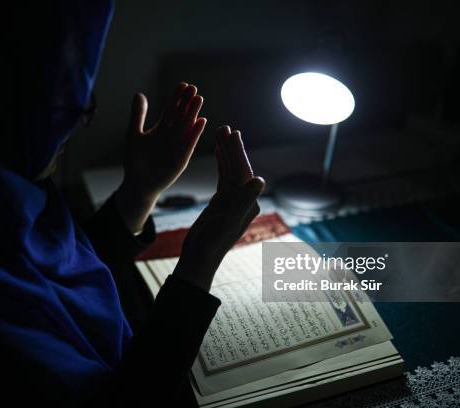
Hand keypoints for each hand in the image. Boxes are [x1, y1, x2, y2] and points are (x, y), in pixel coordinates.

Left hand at [116, 83, 206, 232]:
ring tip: (199, 98)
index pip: (171, 109)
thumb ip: (138, 115)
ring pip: (187, 126)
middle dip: (187, 102)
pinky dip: (195, 133)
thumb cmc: (135, 160)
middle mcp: (172, 135)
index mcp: (162, 128)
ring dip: (193, 113)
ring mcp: (178, 146)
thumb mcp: (134, 134)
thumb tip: (139, 94)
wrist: (139, 183)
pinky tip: (201, 121)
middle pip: (181, 115)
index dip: (177, 98)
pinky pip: (190, 143)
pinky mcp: (182, 158)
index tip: (183, 85)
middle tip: (193, 88)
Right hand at [173, 126, 264, 291]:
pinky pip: (223, 178)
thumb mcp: (228, 221)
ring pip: (230, 170)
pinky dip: (221, 163)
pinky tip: (217, 151)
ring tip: (219, 132)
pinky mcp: (222, 202)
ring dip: (225, 152)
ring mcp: (233, 200)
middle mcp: (245, 200)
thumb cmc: (211, 243)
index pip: (243, 172)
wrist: (199, 259)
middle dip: (232, 148)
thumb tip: (260, 180)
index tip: (232, 133)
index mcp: (249, 203)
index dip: (237, 152)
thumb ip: (244, 200)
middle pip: (238, 168)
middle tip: (226, 127)